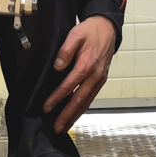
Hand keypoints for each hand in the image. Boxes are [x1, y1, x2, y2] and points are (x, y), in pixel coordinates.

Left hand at [44, 16, 115, 133]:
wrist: (108, 28)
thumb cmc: (90, 31)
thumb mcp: (75, 34)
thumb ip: (66, 50)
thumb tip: (58, 67)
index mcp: (87, 65)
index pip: (69, 86)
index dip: (57, 98)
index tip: (46, 108)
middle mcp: (94, 76)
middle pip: (79, 100)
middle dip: (67, 116)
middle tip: (57, 128)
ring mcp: (99, 80)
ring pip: (86, 102)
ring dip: (75, 116)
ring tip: (64, 127)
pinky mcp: (101, 81)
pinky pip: (91, 98)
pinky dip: (82, 109)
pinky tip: (75, 115)